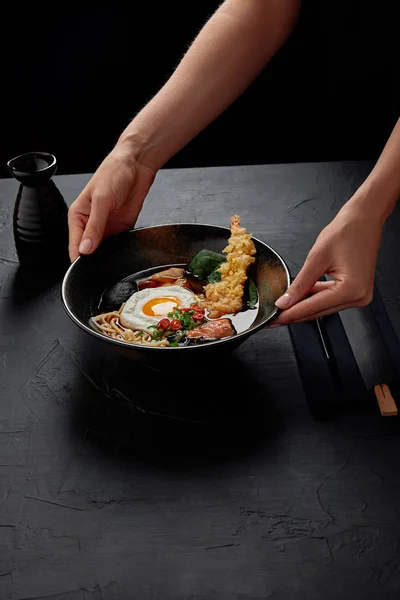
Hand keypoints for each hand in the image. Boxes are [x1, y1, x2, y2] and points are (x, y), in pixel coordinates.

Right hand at [68, 144, 155, 260]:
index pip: (75, 245)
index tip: (86, 268)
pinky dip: (122, 249)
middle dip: (94, 259)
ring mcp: (107, 228)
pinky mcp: (122, 229)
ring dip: (109, 255)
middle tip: (102, 265)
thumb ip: (94, 227)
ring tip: (113, 258)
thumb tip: (85, 249)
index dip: (79, 258)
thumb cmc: (114, 173)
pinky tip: (124, 250)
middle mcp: (91, 224)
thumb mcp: (101, 200)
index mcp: (78, 216)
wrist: (136, 166)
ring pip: (105, 250)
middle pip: (89, 251)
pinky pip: (120, 245)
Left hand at [273, 202, 382, 324]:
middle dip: (295, 313)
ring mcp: (359, 296)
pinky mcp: (356, 291)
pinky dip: (315, 298)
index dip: (290, 314)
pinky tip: (301, 297)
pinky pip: (330, 299)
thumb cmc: (346, 232)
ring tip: (284, 307)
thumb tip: (285, 302)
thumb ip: (300, 284)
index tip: (274, 320)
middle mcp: (358, 297)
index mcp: (351, 290)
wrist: (364, 220)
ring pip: (323, 307)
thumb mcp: (316, 258)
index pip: (313, 308)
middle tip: (274, 318)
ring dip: (304, 306)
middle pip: (318, 311)